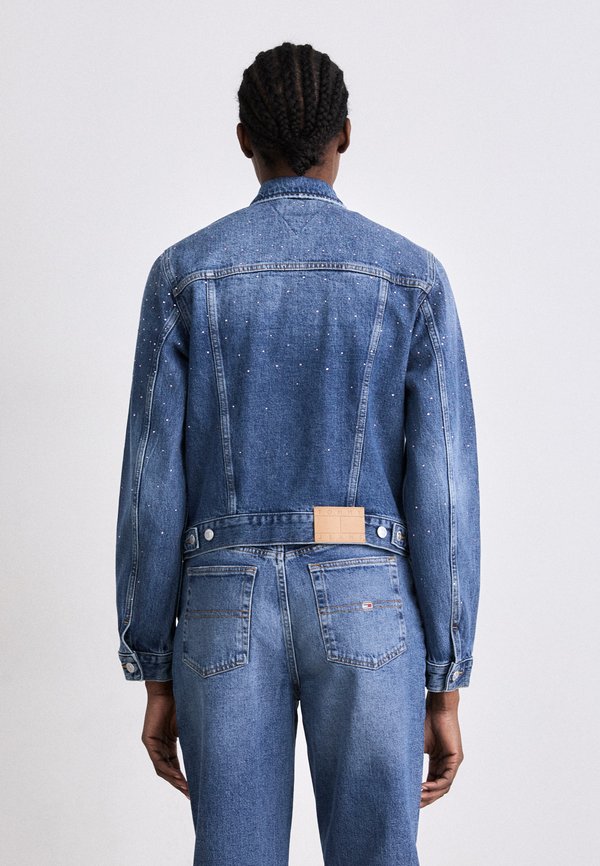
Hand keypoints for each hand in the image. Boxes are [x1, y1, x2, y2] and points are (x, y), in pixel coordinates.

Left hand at [141, 681, 189, 799]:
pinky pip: (158, 760)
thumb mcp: (191, 724)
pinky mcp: (149, 740)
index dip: (183, 778)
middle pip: (168, 770)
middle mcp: (159, 745)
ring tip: (186, 789)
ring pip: (162, 768)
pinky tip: (178, 777)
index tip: (193, 790)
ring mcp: (153, 743)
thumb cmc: (182, 701)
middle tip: (190, 795)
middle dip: (179, 784)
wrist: (169, 687)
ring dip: (174, 780)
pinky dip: (168, 770)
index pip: (174, 765)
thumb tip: (217, 745)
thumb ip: (197, 737)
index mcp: (169, 742)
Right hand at [420, 689, 463, 807]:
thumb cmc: (425, 721)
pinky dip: (436, 786)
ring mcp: (453, 762)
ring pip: (443, 786)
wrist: (436, 707)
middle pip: (438, 789)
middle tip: (413, 805)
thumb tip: (395, 771)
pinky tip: (424, 788)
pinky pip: (447, 778)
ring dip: (430, 795)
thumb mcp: (415, 745)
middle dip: (426, 799)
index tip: (410, 799)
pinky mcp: (455, 758)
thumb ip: (411, 759)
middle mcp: (447, 764)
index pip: (432, 783)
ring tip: (417, 798)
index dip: (422, 793)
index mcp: (439, 762)